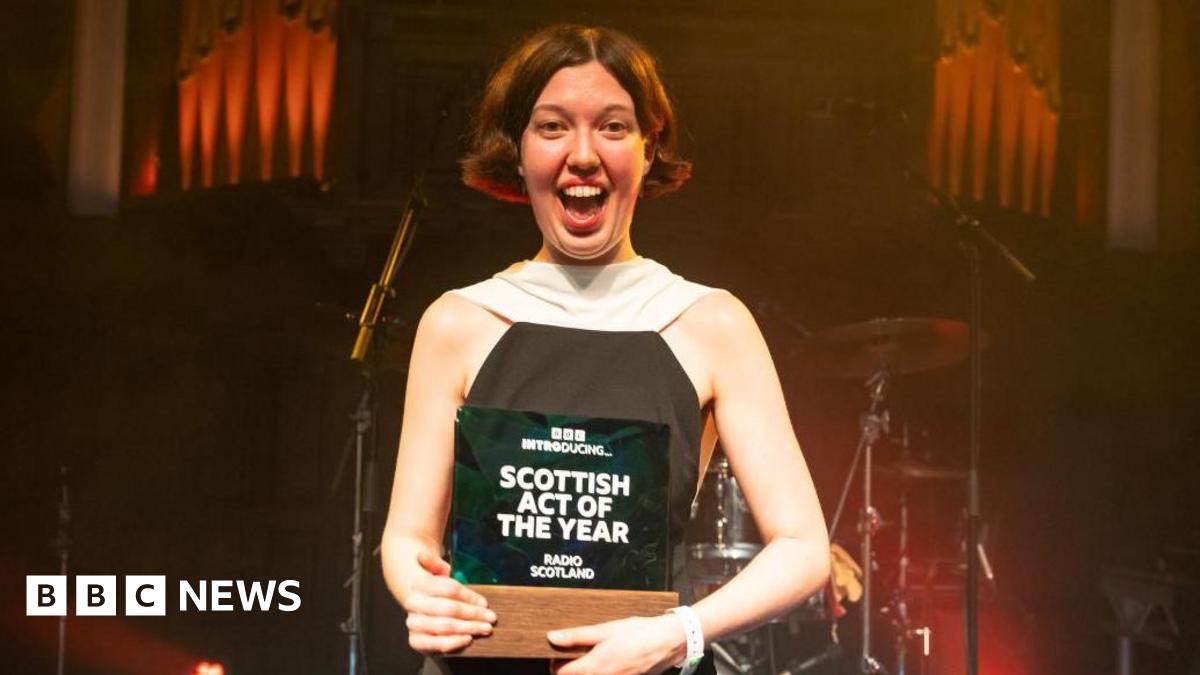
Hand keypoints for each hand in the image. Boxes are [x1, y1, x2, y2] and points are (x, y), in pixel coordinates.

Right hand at [402, 550, 495, 653]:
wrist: (423, 608)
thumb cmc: (437, 591)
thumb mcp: (439, 574)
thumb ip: (436, 564)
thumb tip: (421, 555)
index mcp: (419, 584)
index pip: (449, 589)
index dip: (469, 597)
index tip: (484, 603)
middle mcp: (413, 603)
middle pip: (449, 609)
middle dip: (473, 614)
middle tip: (490, 618)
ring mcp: (414, 623)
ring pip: (444, 627)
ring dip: (468, 628)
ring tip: (484, 628)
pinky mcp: (415, 641)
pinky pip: (435, 644)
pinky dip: (453, 643)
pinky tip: (467, 639)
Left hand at [547, 614, 686, 674]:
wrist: (668, 642)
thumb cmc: (638, 634)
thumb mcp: (605, 629)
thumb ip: (577, 636)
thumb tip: (552, 637)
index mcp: (594, 667)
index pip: (560, 674)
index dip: (556, 662)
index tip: (559, 652)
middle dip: (570, 668)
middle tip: (574, 652)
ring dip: (585, 670)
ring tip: (591, 655)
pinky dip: (600, 672)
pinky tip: (607, 661)